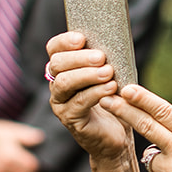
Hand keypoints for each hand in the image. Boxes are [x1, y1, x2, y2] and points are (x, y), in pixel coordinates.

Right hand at [46, 32, 132, 159]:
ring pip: (64, 83)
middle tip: (101, 57)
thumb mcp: (112, 73)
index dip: (64, 41)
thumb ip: (107, 58)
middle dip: (79, 58)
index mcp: (64, 67)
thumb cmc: (113, 98)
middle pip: (57, 64)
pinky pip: (78, 102)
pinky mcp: (69, 119)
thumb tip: (117, 39)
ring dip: (88, 75)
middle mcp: (56, 83)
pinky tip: (111, 88)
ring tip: (108, 72)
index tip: (82, 38)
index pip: (54, 48)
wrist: (115, 133)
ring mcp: (60, 102)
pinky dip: (96, 93)